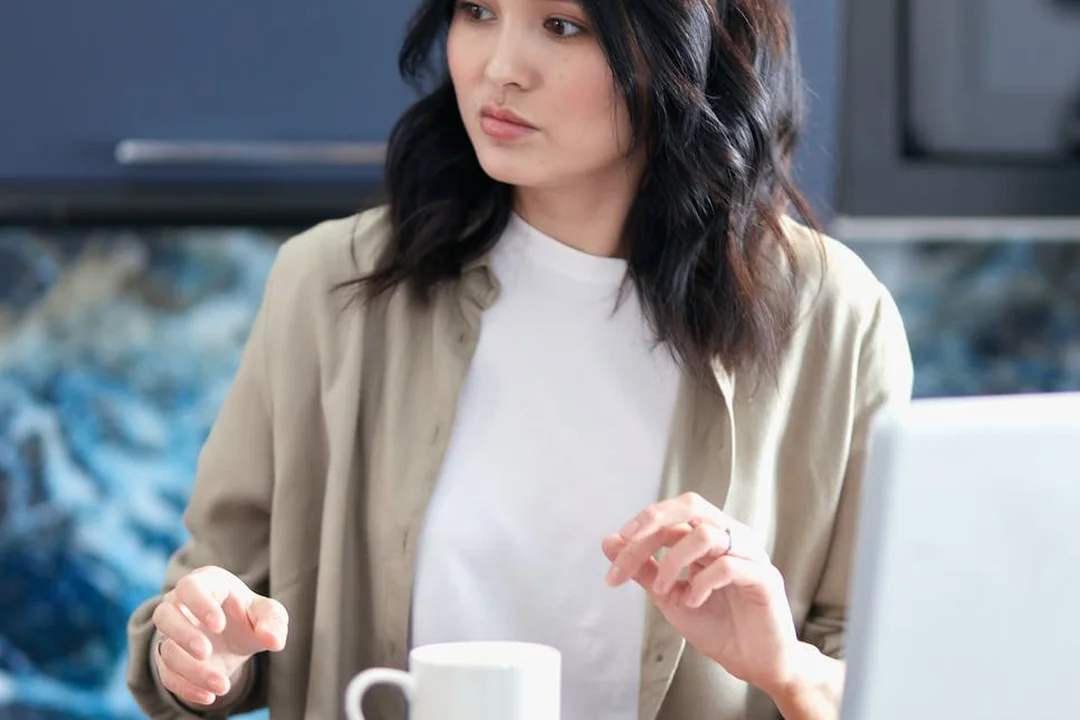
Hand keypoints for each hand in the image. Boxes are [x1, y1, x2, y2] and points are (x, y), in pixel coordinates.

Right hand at [151, 566, 288, 706]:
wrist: (235, 638)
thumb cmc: (250, 615)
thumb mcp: (268, 614)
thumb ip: (273, 621)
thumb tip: (273, 640)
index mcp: (206, 583)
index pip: (191, 586)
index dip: (199, 604)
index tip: (219, 626)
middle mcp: (180, 605)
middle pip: (165, 614)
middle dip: (184, 635)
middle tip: (206, 652)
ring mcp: (170, 633)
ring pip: (165, 649)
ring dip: (191, 670)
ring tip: (222, 685)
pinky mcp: (167, 658)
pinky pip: (167, 674)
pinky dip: (186, 688)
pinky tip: (208, 697)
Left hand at [602, 493, 798, 696]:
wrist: (753, 663)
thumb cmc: (717, 626)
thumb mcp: (669, 596)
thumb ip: (643, 568)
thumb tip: (609, 541)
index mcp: (707, 536)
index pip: (668, 519)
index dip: (636, 537)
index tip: (613, 569)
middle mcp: (730, 536)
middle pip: (691, 505)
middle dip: (654, 520)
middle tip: (629, 543)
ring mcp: (750, 554)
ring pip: (707, 533)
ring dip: (674, 561)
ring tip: (664, 591)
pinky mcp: (764, 578)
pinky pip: (729, 566)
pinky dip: (702, 582)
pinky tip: (693, 601)